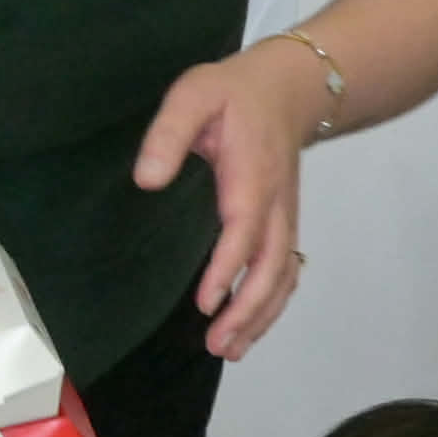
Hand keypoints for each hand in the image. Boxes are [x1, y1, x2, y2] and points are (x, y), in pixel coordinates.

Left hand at [135, 41, 325, 358]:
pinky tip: (249, 327)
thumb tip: (147, 178)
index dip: (227, 269)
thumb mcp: (193, 95)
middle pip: (273, 265)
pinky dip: (272, 303)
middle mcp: (277, 203)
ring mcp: (285, 216)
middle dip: (248, 309)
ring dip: (262, 315)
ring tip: (231, 350)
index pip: (244, 230)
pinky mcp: (284, 223)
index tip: (206, 302)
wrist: (290, 86)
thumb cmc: (232, 93)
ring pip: (284, 274)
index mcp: (252, 175)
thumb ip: (169, 134)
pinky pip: (286, 270)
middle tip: (217, 345)